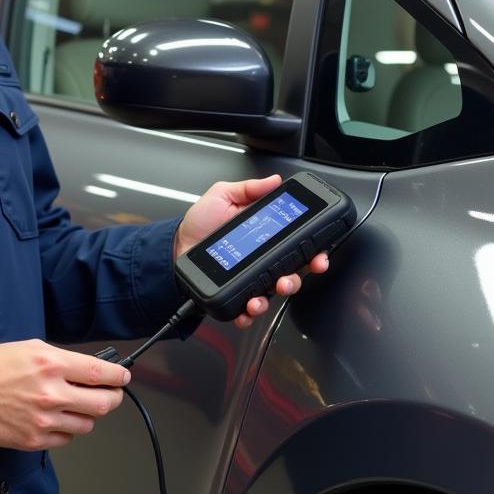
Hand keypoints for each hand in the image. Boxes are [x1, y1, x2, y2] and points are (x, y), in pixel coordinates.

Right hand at [0, 339, 129, 450]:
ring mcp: (44, 419)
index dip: (118, 376)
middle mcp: (51, 393)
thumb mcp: (32, 348)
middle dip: (112, 398)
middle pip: (102, 404)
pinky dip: (67, 429)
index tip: (123, 377)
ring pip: (87, 424)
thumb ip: (62, 359)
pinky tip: (56, 418)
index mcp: (52, 364)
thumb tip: (88, 369)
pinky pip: (66, 438)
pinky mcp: (35, 439)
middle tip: (111, 394)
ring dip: (88, 415)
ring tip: (76, 406)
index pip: (100, 373)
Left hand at [175, 174, 329, 328]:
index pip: (295, 244)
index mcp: (265, 235)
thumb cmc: (199, 223)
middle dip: (297, 278)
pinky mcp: (235, 295)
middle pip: (292, 272)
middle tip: (289, 276)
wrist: (176, 246)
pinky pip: (248, 310)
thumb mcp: (222, 196)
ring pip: (274, 292)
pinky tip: (247, 308)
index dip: (311, 250)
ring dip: (275, 294)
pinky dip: (250, 313)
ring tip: (266, 292)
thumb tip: (274, 180)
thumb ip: (248, 188)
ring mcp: (250, 279)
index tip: (317, 253)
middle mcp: (262, 259)